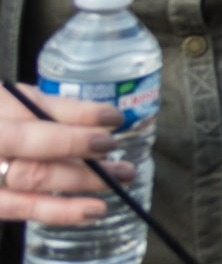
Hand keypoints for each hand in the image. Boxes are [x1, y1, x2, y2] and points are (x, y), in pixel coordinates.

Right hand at [0, 88, 132, 224]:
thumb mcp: (11, 100)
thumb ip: (54, 108)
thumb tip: (104, 117)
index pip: (31, 110)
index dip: (75, 116)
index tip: (114, 119)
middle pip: (28, 144)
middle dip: (78, 147)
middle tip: (115, 149)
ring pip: (28, 179)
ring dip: (79, 182)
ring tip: (119, 179)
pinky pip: (19, 209)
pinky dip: (58, 211)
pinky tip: (90, 210)